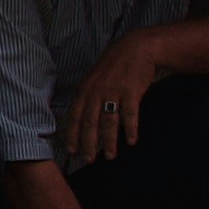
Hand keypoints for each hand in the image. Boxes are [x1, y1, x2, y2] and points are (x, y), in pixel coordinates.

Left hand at [60, 30, 174, 170]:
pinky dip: (130, 129)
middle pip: (90, 122)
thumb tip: (82, 118)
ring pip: (108, 121)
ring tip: (110, 156)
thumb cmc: (115, 66)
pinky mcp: (131, 91)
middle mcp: (96, 91)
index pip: (75, 116)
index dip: (72, 134)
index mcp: (85, 89)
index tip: (71, 151)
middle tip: (88, 160)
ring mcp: (113, 91)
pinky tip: (131, 141)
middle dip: (88, 143)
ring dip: (109, 141)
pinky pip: (129, 114)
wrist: (137, 48)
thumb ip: (88, 96)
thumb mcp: (95, 78)